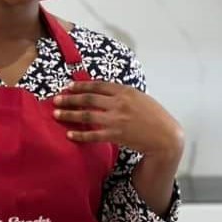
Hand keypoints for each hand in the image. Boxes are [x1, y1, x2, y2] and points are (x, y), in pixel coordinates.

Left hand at [53, 80, 183, 158]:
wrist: (165, 136)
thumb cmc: (154, 116)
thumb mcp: (140, 98)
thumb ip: (122, 94)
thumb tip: (103, 92)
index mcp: (125, 91)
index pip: (97, 85)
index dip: (81, 86)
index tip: (69, 87)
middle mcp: (119, 103)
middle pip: (88, 99)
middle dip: (69, 99)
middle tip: (56, 100)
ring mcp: (116, 119)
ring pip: (87, 115)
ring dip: (69, 115)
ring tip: (56, 114)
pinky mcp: (116, 135)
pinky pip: (93, 135)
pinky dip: (80, 135)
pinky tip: (70, 135)